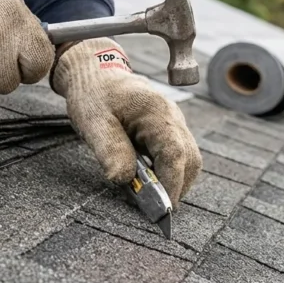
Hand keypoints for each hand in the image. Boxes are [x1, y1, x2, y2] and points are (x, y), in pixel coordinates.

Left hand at [51, 37, 202, 205]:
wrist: (96, 73)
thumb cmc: (94, 95)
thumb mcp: (93, 123)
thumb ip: (110, 151)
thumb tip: (123, 180)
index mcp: (156, 112)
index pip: (175, 153)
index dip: (172, 183)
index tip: (163, 209)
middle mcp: (172, 117)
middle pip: (190, 159)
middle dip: (177, 187)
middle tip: (154, 209)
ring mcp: (175, 123)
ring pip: (189, 159)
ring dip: (175, 181)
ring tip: (150, 196)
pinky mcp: (170, 130)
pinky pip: (179, 155)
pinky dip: (169, 172)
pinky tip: (149, 180)